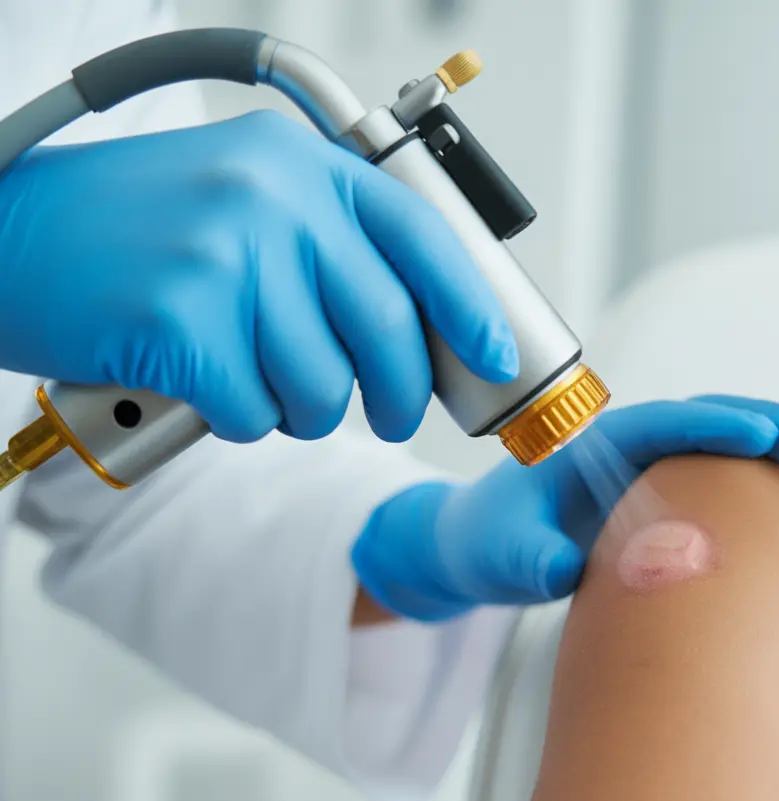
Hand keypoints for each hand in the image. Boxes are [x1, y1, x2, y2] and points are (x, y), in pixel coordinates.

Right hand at [0, 110, 516, 442]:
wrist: (6, 235)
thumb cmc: (130, 230)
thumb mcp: (242, 197)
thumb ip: (327, 244)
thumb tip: (419, 326)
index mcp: (300, 164)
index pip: (421, 236)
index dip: (470, 307)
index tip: (494, 356)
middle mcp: (272, 198)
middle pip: (386, 327)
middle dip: (399, 393)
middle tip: (388, 416)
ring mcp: (226, 256)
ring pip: (325, 385)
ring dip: (307, 413)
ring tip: (264, 388)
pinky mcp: (182, 321)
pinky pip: (256, 413)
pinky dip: (243, 422)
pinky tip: (209, 390)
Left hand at [351, 395, 778, 620]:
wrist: (482, 550)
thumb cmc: (489, 543)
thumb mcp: (500, 554)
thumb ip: (530, 557)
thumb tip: (566, 567)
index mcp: (592, 444)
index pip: (661, 424)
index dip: (712, 426)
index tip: (760, 435)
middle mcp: (628, 447)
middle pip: (705, 419)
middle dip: (765, 421)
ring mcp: (649, 468)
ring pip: (721, 442)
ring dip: (776, 438)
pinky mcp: (664, 494)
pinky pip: (721, 474)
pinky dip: (765, 473)